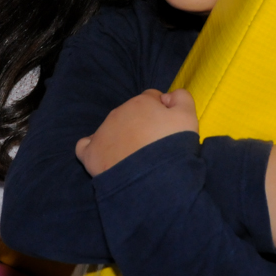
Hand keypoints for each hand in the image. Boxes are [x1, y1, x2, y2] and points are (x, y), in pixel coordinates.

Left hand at [76, 88, 197, 176]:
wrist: (153, 180)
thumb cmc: (173, 147)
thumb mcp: (188, 117)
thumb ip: (181, 97)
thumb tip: (167, 96)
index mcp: (141, 102)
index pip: (151, 99)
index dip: (162, 112)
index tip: (168, 129)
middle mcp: (118, 113)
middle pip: (131, 113)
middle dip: (142, 125)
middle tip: (154, 147)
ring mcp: (102, 133)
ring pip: (112, 128)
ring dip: (123, 137)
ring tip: (136, 159)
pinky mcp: (90, 154)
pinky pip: (86, 145)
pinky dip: (96, 148)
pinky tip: (107, 158)